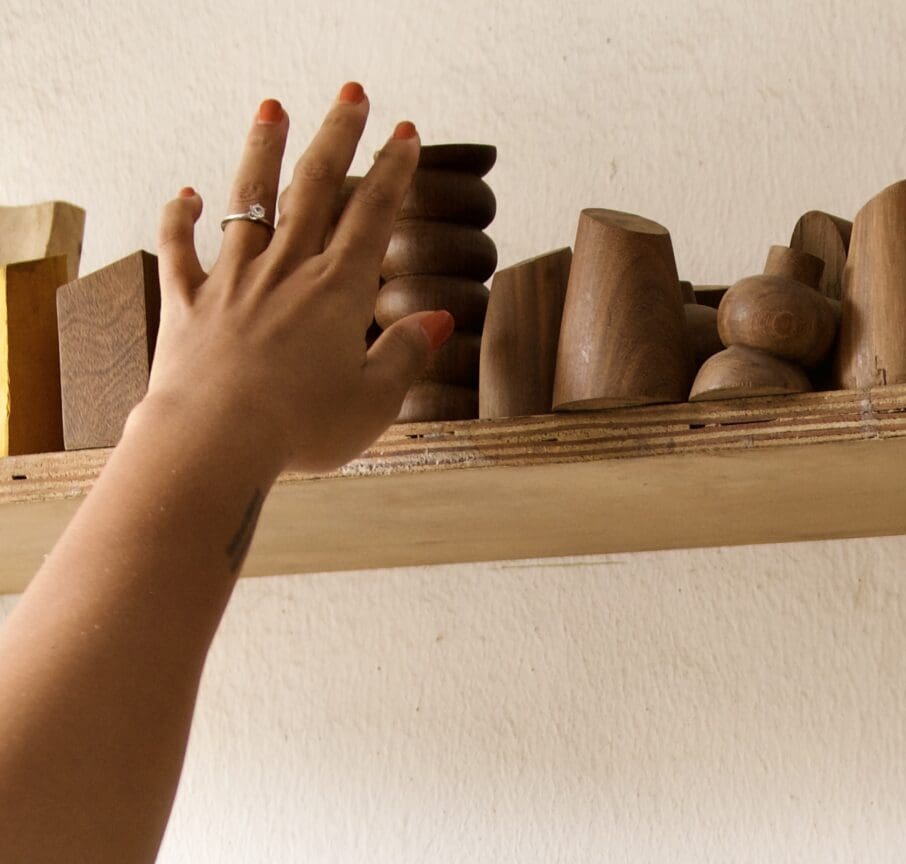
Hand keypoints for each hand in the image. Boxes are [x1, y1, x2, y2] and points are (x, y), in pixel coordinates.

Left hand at [142, 86, 452, 476]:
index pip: (373, 215)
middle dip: (337, 134)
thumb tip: (438, 321)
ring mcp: (233, 280)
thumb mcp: (373, 403)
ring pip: (249, 199)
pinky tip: (184, 195)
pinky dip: (178, 217)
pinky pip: (179, 249)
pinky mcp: (188, 302)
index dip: (393, 170)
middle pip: (315, 186)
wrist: (216, 439)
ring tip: (272, 109)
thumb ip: (405, 357)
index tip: (404, 134)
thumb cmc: (301, 429)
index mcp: (338, 291)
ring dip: (262, 149)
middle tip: (352, 93)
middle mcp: (286, 270)